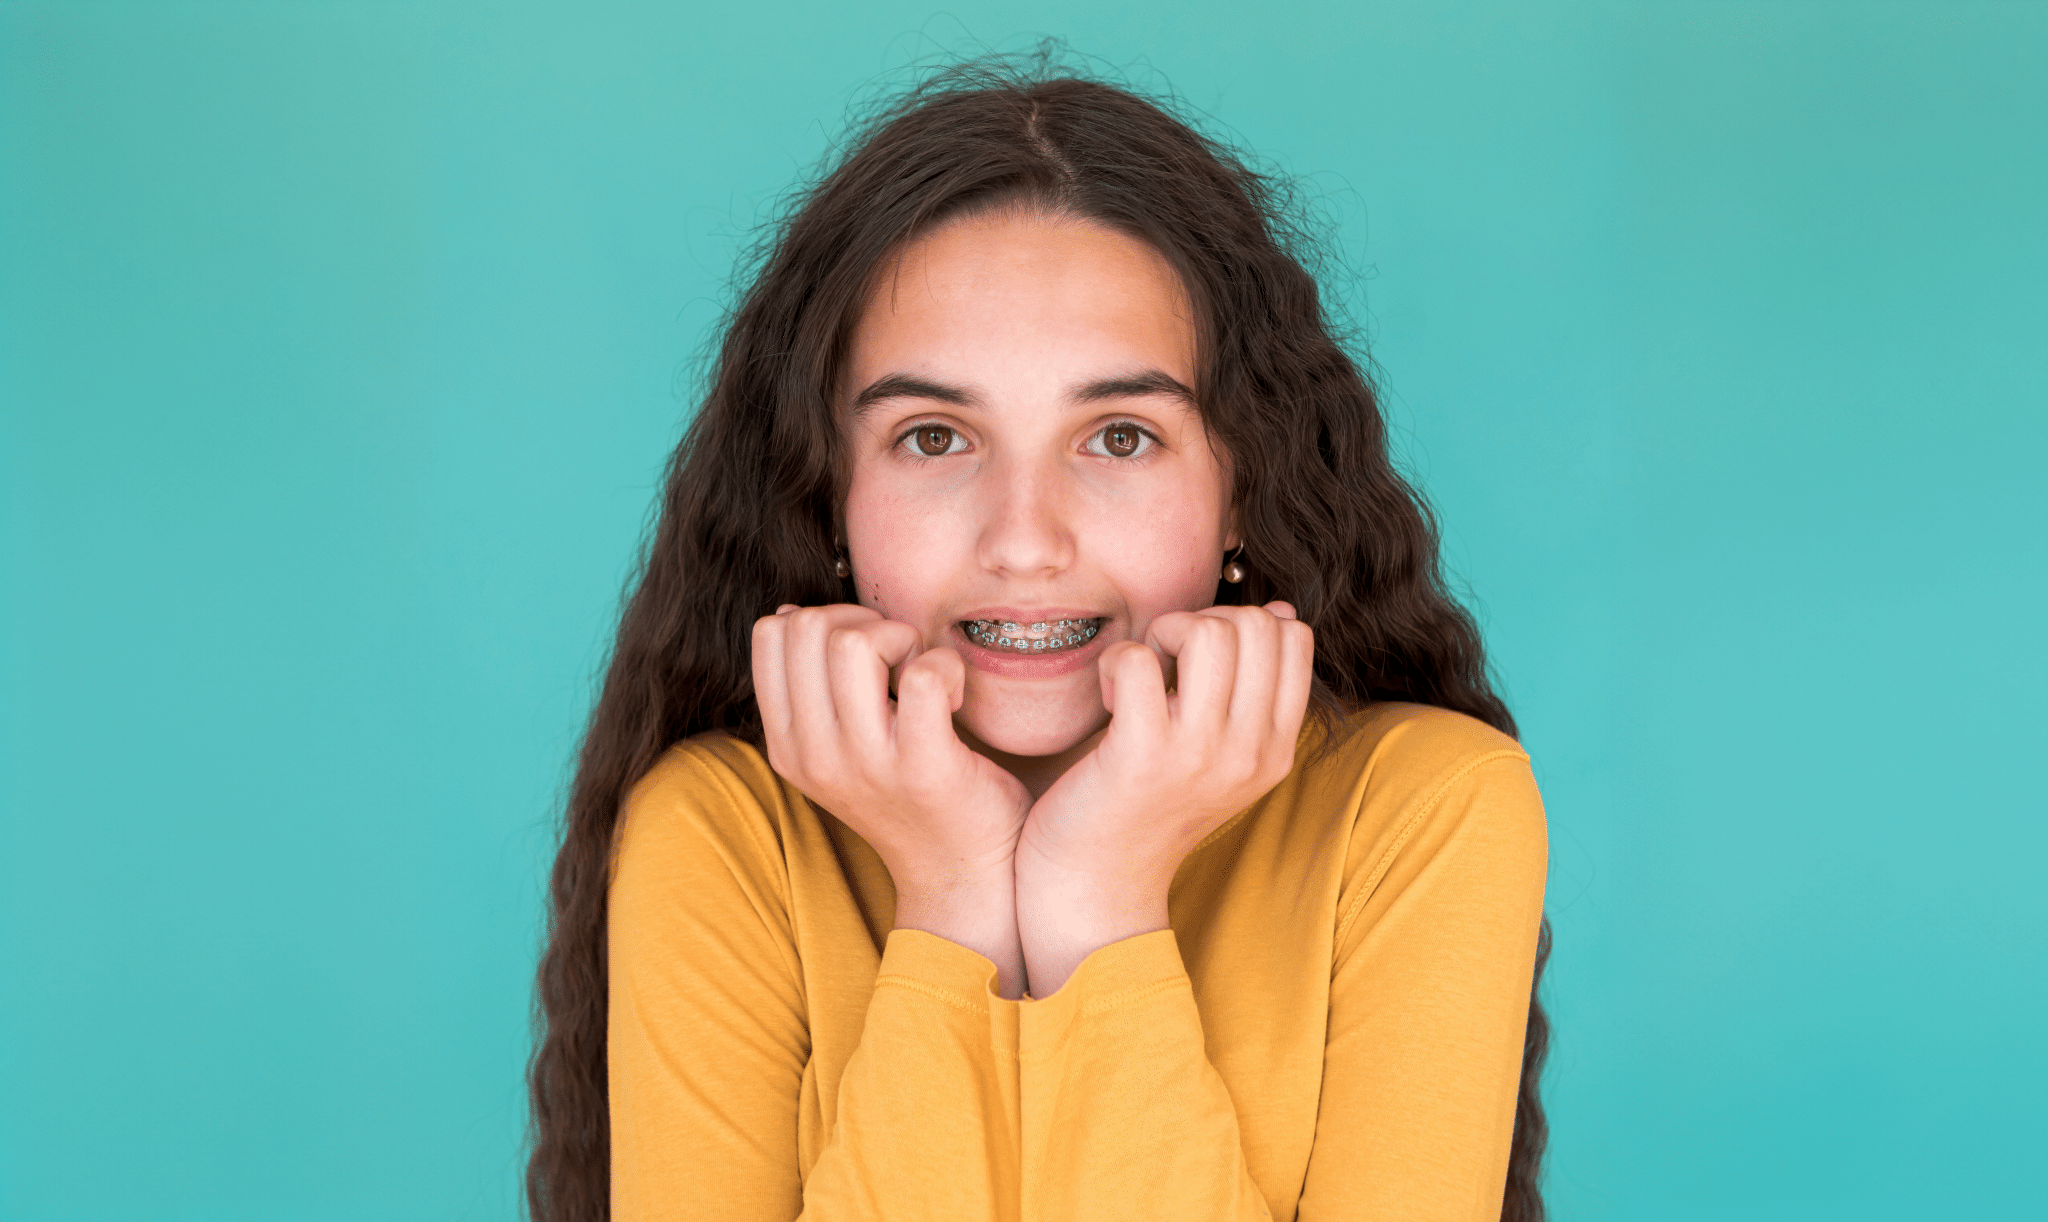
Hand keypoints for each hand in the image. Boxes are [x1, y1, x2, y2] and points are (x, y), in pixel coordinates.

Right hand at [752, 603, 1031, 994]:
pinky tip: (955, 695)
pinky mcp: (923, 767)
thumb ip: (813, 688)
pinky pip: (923, 675)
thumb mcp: (840, 747)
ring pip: (855, 642)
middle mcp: (816, 756)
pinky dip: (947, 664)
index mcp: (789, 746)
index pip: (771, 635)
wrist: (960, 874)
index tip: (866, 653)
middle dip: (864, 621)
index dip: (826, 619)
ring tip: (922, 674)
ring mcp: (866, 764)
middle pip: (811, 628)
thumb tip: (790, 616)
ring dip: (902, 638)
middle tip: (900, 659)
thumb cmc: (909, 795)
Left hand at [1014, 601, 1314, 994]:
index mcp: (1275, 750)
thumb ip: (1252, 689)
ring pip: (1208, 631)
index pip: (1294, 638)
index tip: (1197, 661)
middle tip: (1164, 664)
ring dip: (1162, 634)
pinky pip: (1139, 661)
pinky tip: (1108, 699)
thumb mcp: (1220, 755)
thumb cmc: (1145, 809)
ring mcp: (1200, 756)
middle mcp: (1249, 753)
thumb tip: (1285, 611)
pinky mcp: (1141, 756)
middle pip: (1255, 625)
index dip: (1240, 624)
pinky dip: (1116, 663)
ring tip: (1141, 676)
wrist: (1094, 890)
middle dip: (1200, 621)